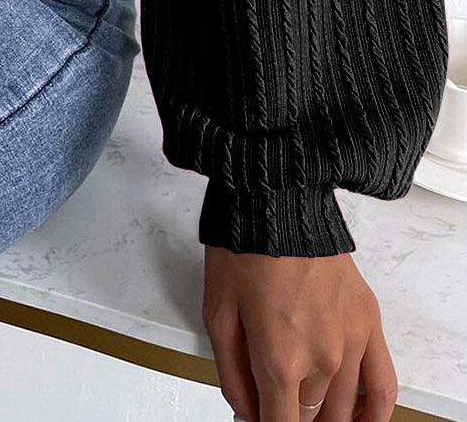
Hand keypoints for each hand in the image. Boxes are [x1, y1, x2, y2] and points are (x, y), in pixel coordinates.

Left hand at [202, 245, 396, 421]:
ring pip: (342, 410)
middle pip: (309, 418)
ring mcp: (350, 341)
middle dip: (288, 411)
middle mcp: (321, 357)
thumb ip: (232, 374)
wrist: (277, 200)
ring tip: (304, 401)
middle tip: (272, 393)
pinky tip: (358, 419)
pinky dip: (372, 414)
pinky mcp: (369, 322)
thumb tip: (245, 410)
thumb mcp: (218, 314)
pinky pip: (382, 387)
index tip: (260, 419)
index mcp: (279, 358)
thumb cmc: (244, 248)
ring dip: (322, 414)